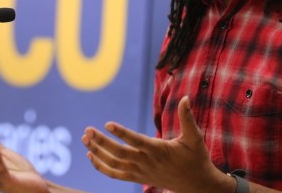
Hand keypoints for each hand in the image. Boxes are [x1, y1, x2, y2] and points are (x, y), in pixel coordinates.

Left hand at [81, 96, 231, 192]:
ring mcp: (140, 172)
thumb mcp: (194, 137)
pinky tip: (90, 154)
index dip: (122, 133)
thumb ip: (187, 118)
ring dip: (98, 152)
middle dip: (102, 142)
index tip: (108, 124)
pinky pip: (115, 174)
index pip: (137, 141)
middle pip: (120, 153)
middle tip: (88, 129)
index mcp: (159, 151)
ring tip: (85, 138)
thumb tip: (186, 98)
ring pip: (114, 164)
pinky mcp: (137, 177)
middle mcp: (147, 163)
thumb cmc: (196, 158)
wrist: (196, 184)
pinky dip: (101, 166)